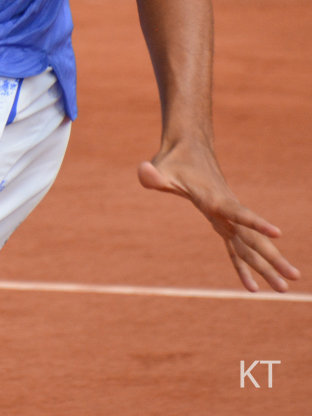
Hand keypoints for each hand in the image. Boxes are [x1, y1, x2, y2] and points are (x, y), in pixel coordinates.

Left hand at [138, 140, 299, 292]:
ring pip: (250, 245)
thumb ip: (152, 174)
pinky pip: (236, 247)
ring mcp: (226, 217)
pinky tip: (254, 286)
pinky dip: (244, 266)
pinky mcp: (222, 221)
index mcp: (213, 198)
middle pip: (252, 237)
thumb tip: (143, 172)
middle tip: (292, 279)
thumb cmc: (173, 160)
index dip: (255, 223)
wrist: (188, 147)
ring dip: (267, 266)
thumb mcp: (160, 167)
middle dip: (271, 259)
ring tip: (285, 289)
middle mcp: (225, 209)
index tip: (277, 234)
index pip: (237, 212)